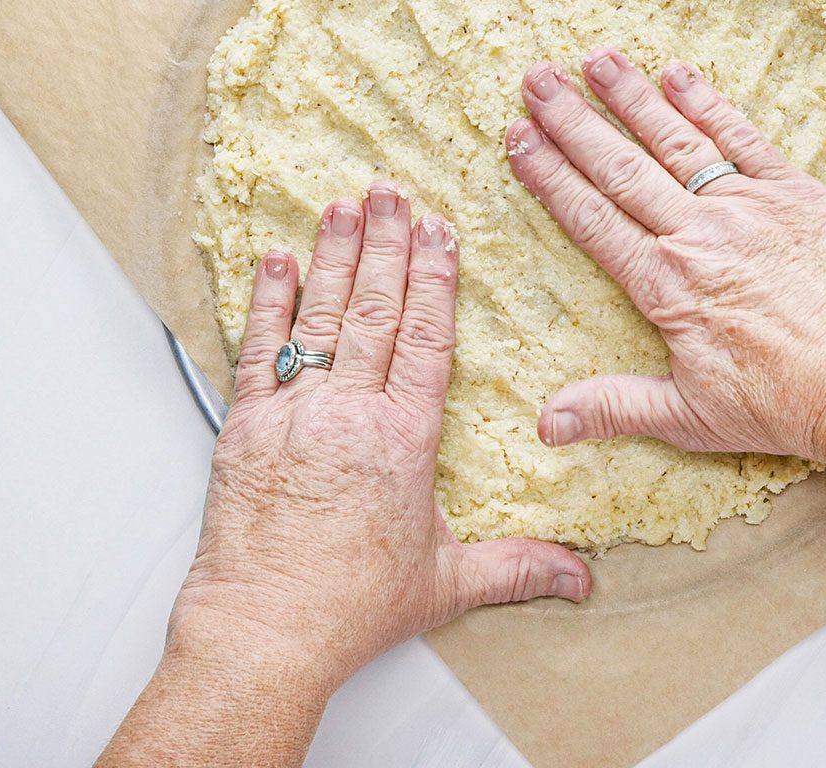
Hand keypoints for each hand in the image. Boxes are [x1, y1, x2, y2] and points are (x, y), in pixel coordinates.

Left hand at [169, 184, 590, 690]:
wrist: (264, 632)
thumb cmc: (349, 609)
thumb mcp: (447, 584)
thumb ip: (517, 568)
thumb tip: (580, 580)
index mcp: (403, 439)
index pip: (427, 338)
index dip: (436, 279)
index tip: (440, 232)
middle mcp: (349, 413)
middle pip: (376, 310)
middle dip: (387, 245)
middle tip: (391, 193)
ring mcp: (293, 414)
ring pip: (319, 316)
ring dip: (334, 256)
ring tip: (343, 206)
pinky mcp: (245, 427)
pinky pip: (257, 348)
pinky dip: (267, 301)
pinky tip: (276, 260)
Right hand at [506, 50, 825, 463]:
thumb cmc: (787, 406)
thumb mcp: (690, 418)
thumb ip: (614, 407)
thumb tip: (546, 426)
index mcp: (666, 286)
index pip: (592, 218)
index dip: (550, 175)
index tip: (518, 139)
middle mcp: (700, 236)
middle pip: (622, 168)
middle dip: (574, 121)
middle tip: (536, 78)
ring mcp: (749, 209)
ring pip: (676, 142)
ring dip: (632, 98)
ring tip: (595, 59)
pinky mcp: (796, 195)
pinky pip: (743, 140)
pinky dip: (709, 105)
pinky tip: (678, 76)